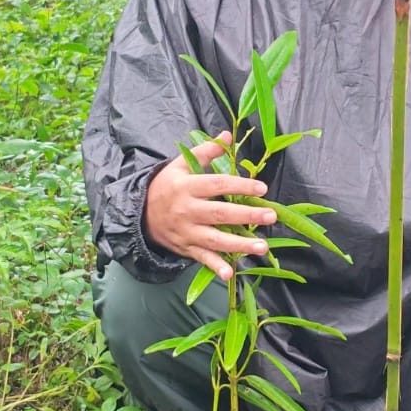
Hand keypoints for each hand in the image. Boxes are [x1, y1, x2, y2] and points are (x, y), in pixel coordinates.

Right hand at [144, 132, 276, 279]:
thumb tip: (227, 136)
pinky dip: (216, 268)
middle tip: (271, 215)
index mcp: (186, 187)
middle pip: (220, 213)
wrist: (139, 215)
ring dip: (240, 245)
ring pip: (215, 240)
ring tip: (263, 247)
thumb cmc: (166, 186)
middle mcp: (186, 211)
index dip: (240, 186)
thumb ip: (204, 151)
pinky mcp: (186, 248)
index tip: (262, 188)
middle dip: (247, 215)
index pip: (216, 184)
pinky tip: (231, 274)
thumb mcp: (179, 165)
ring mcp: (187, 232)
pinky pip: (203, 259)